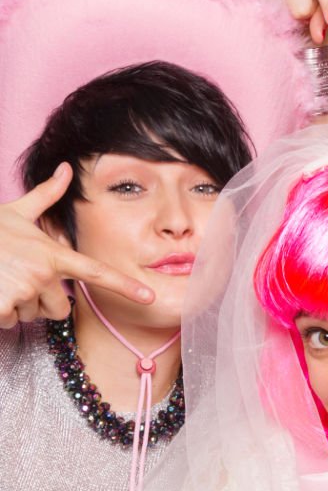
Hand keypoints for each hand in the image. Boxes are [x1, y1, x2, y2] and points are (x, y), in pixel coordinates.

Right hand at [0, 163, 154, 327]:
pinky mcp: (3, 305)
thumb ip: (46, 196)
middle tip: (18, 280)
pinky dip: (0, 313)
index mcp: (52, 253)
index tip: (150, 297)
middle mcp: (43, 272)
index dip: (124, 286)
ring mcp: (24, 289)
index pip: (95, 272)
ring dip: (18, 306)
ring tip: (2, 281)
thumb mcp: (16, 211)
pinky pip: (10, 322)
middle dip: (41, 302)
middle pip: (59, 308)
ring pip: (33, 316)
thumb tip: (66, 168)